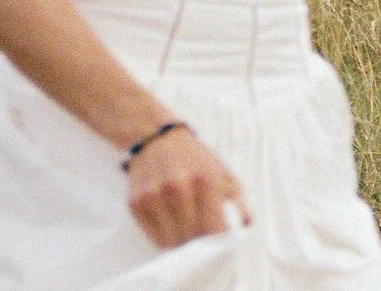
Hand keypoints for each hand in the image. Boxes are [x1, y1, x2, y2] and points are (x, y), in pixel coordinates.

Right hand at [125, 126, 251, 248]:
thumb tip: (244, 226)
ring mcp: (154, 195)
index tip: (219, 240)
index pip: (214, 229)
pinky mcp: (136, 203)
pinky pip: (153, 236)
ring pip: (170, 241)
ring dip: (180, 241)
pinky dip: (163, 236)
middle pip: (191, 238)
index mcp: (204, 179)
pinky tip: (170, 224)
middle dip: (198, 241)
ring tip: (186, 230)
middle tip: (201, 236)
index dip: (218, 240)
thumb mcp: (222, 172)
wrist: (157, 138)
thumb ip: (237, 201)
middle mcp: (177, 187)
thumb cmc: (194, 159)